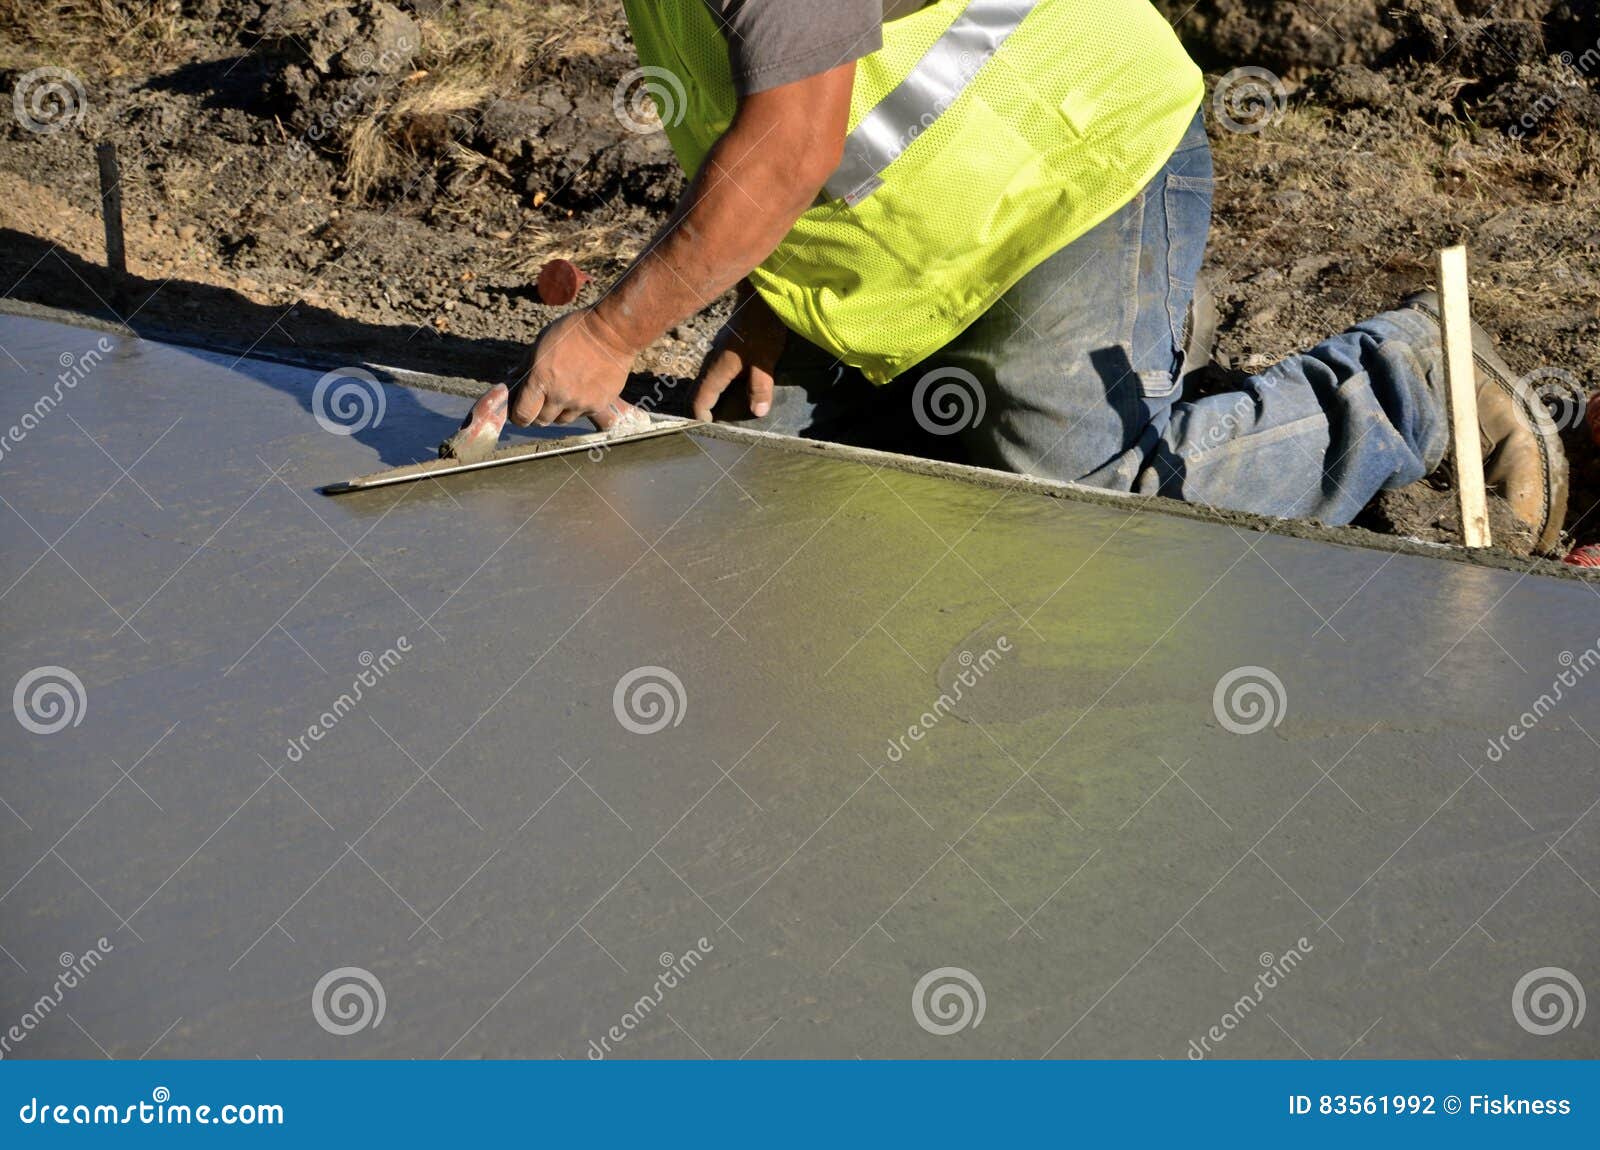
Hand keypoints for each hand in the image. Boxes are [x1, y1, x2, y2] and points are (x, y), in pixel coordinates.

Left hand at [508, 309, 636, 429]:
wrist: (612, 332)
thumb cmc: (574, 331)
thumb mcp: (542, 342)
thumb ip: (526, 365)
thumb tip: (513, 379)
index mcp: (541, 379)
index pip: (522, 415)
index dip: (518, 415)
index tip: (520, 410)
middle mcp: (560, 395)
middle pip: (542, 421)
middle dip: (538, 413)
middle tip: (542, 399)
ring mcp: (580, 403)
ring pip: (562, 419)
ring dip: (559, 410)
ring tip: (565, 390)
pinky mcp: (598, 405)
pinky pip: (582, 414)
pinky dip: (579, 406)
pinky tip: (583, 387)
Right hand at [691, 289, 787, 420]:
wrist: (761, 297)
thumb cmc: (761, 327)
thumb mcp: (764, 359)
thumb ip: (760, 387)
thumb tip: (757, 412)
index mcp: (715, 370)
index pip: (697, 402)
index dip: (701, 420)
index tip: (714, 430)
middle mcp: (710, 364)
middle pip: (698, 395)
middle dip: (706, 412)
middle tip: (723, 425)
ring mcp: (716, 356)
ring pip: (708, 384)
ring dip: (715, 400)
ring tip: (732, 413)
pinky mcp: (725, 351)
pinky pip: (717, 375)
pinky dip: (723, 388)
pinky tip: (740, 391)